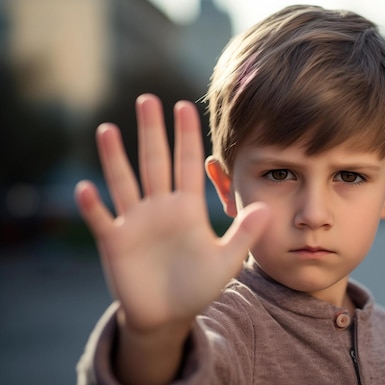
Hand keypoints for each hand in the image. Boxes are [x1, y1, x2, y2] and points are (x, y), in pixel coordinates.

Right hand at [75, 94, 269, 332]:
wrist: (170, 316)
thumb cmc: (198, 285)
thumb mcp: (225, 260)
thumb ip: (243, 234)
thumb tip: (267, 208)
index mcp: (187, 207)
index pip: (187, 164)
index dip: (186, 136)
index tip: (185, 105)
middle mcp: (160, 207)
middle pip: (154, 162)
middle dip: (152, 132)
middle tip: (147, 99)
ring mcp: (135, 222)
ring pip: (124, 183)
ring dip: (115, 158)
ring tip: (108, 129)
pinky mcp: (116, 243)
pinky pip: (102, 220)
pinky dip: (94, 207)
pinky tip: (86, 188)